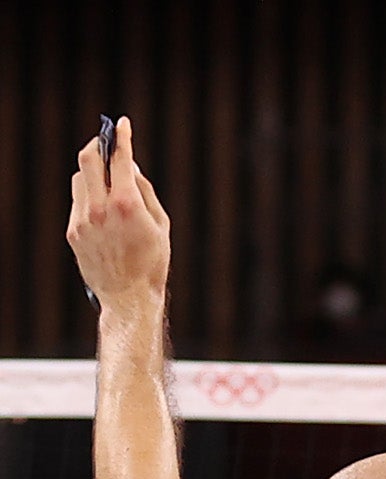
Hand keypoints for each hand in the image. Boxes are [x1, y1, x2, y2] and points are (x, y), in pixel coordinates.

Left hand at [66, 117, 170, 309]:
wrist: (129, 297)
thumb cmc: (152, 262)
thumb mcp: (161, 225)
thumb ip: (145, 192)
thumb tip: (132, 168)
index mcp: (126, 204)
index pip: (121, 159)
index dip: (122, 137)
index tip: (122, 124)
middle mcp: (100, 207)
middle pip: (88, 159)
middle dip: (97, 145)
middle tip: (105, 142)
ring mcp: (82, 219)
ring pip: (80, 179)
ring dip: (92, 173)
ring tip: (107, 180)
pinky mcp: (73, 231)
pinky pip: (78, 202)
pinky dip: (89, 196)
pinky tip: (102, 207)